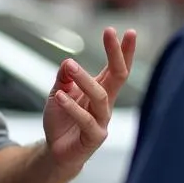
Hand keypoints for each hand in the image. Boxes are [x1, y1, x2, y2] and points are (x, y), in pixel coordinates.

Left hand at [42, 27, 136, 171]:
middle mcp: (105, 103)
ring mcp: (102, 120)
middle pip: (118, 76)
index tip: (127, 31)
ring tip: (70, 65)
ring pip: (100, 96)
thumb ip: (64, 78)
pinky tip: (60, 96)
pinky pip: (86, 120)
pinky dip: (72, 107)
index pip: (115, 68)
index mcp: (100, 90)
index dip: (122, 51)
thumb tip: (68, 61)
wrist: (56, 151)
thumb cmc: (61, 121)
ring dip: (84, 79)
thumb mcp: (58, 93)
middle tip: (110, 32)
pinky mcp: (94, 137)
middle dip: (116, 53)